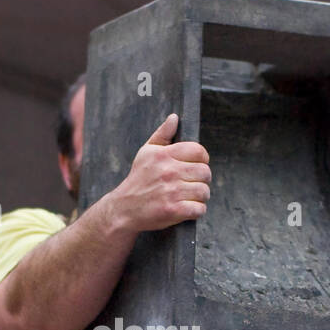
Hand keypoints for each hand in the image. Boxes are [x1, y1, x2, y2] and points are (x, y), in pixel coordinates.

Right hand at [105, 114, 210, 234]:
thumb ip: (162, 134)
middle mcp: (169, 172)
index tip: (196, 166)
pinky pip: (199, 209)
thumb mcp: (146, 153)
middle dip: (202, 179)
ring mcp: (172, 192)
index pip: (198, 151)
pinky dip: (196, 211)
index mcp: (164, 155)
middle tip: (192, 184)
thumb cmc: (138, 180)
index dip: (202, 159)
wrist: (123, 210)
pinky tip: (187, 209)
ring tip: (189, 197)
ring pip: (204, 191)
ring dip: (200, 197)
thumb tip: (174, 118)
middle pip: (205, 172)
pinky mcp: (173, 210)